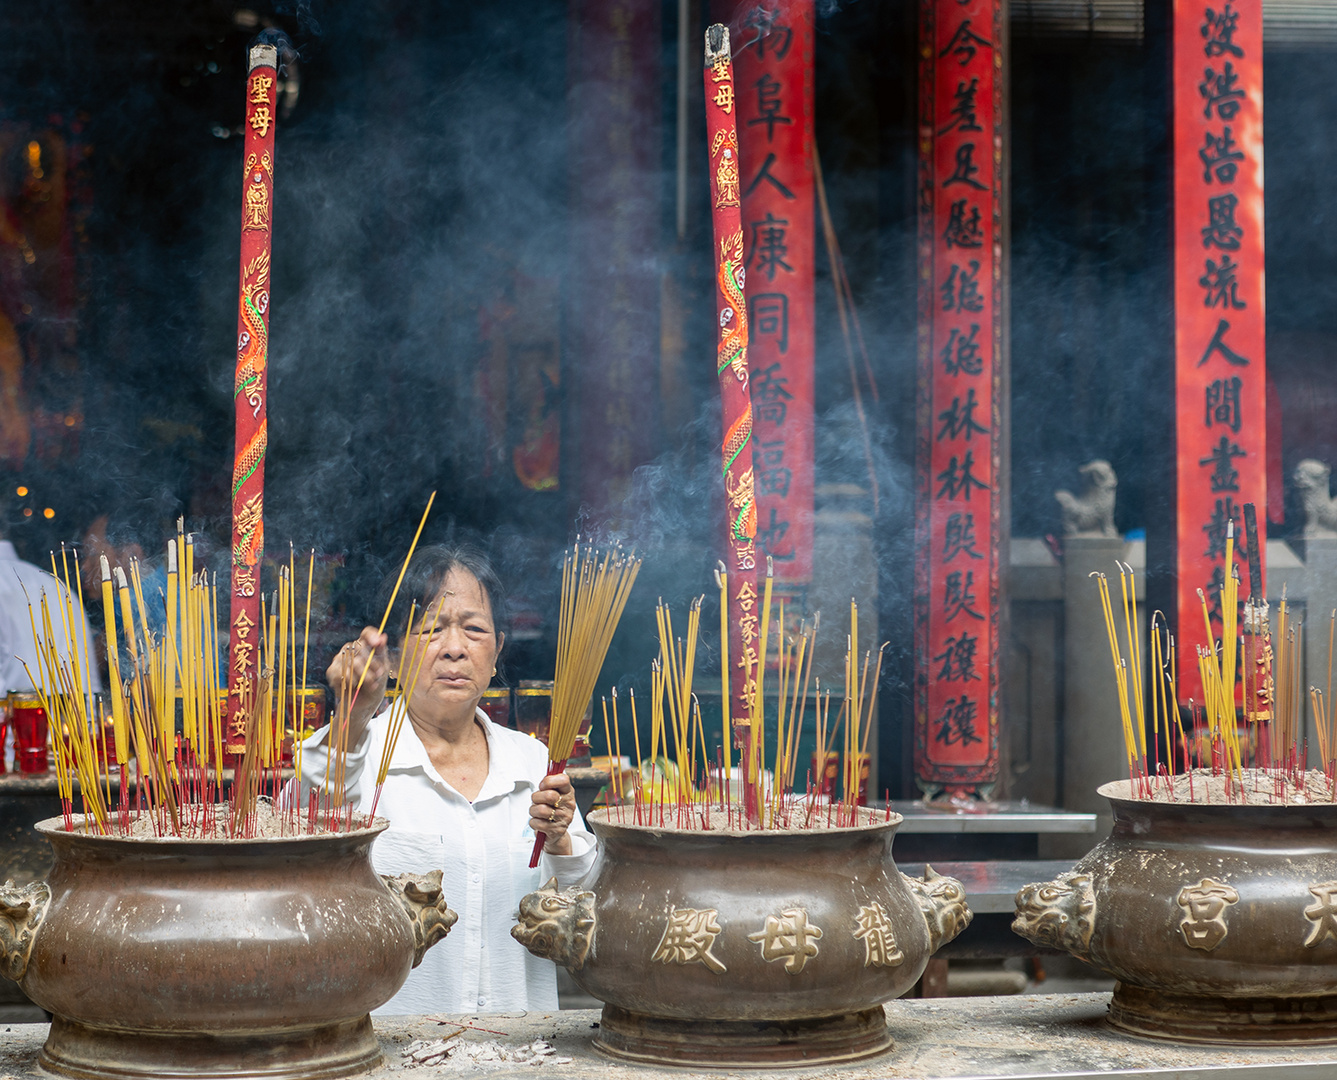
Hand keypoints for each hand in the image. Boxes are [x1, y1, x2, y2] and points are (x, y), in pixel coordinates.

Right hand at [325, 626, 388, 745]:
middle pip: (360, 650)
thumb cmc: (377, 681)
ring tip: (369, 684)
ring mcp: (339, 659)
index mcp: (365, 645)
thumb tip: (383, 636)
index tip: (377, 644)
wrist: (366, 701)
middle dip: (371, 666)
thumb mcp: (383, 666)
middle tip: (377, 677)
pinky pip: (340, 674)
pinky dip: (350, 683)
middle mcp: (351, 649)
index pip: (366, 633)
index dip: (371, 636)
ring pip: (351, 663)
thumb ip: (382, 651)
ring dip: (363, 677)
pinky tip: (355, 686)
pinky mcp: (332, 671)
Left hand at [529, 772, 575, 855]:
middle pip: (549, 795)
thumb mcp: (552, 793)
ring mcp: (564, 818)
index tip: (542, 786)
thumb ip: (548, 784)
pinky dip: (533, 822)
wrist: (555, 832)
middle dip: (537, 797)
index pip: (564, 780)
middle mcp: (569, 804)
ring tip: (537, 812)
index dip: (549, 781)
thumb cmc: (551, 809)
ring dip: (533, 811)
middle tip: (537, 801)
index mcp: (568, 792)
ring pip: (541, 810)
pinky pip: (537, 823)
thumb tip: (544, 780)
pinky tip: (538, 821)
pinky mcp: (557, 830)